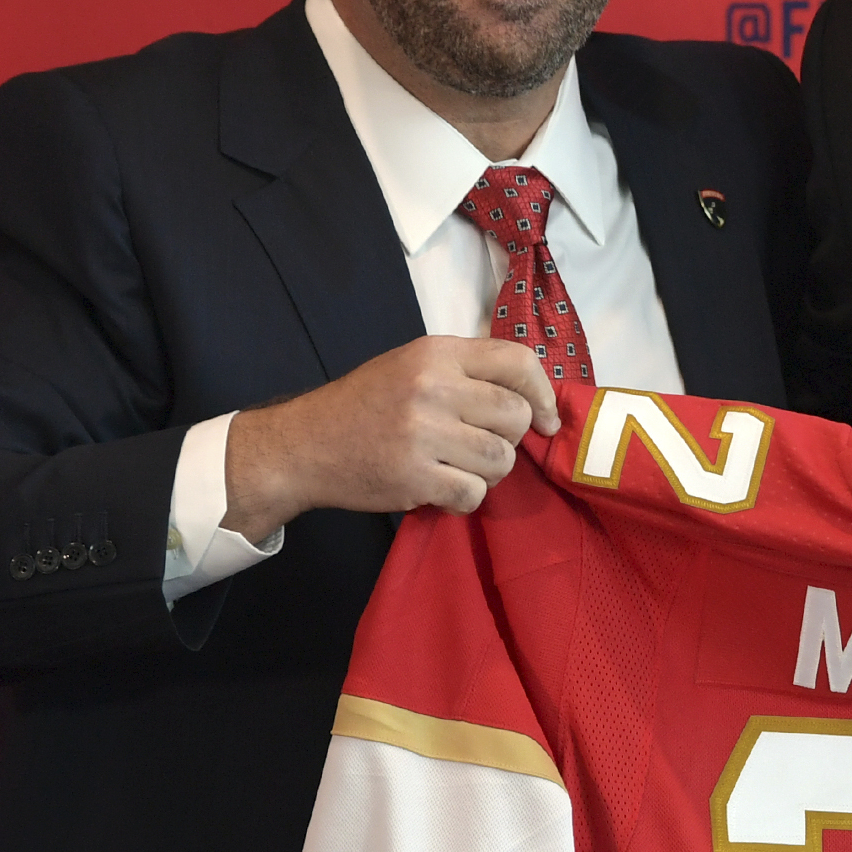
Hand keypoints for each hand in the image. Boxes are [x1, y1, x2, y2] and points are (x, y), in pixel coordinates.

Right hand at [222, 336, 560, 536]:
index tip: (546, 420)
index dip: (543, 394)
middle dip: (509, 439)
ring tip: (456, 468)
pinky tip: (440, 489)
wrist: (305, 446)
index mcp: (436, 353)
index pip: (517, 361)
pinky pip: (474, 493)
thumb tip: (534, 399)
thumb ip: (465, 373)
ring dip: (487, 472)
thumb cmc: (366, 406)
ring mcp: (423, 433)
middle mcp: (432, 387)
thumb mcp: (411, 366)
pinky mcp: (414, 476)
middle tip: (480, 446)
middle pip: (516, 417)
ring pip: (500, 459)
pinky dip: (464, 499)